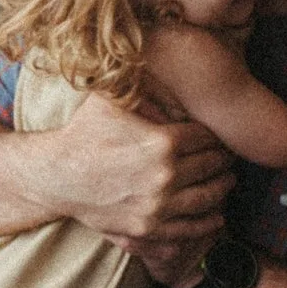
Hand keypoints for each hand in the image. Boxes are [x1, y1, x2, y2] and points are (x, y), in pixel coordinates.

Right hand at [43, 95, 234, 284]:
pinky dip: (208, 222)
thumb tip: (157, 59)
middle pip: (212, 167)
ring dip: (223, 188)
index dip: (216, 135)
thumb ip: (138, 82)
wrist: (57, 176)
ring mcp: (158, 205)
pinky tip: (217, 216)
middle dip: (224, 160)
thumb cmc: (82, 133)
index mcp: (162, 142)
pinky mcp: (148, 227)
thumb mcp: (109, 97)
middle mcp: (165, 175)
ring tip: (228, 182)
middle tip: (229, 157)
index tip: (218, 136)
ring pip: (208, 198)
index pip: (206, 138)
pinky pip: (190, 227)